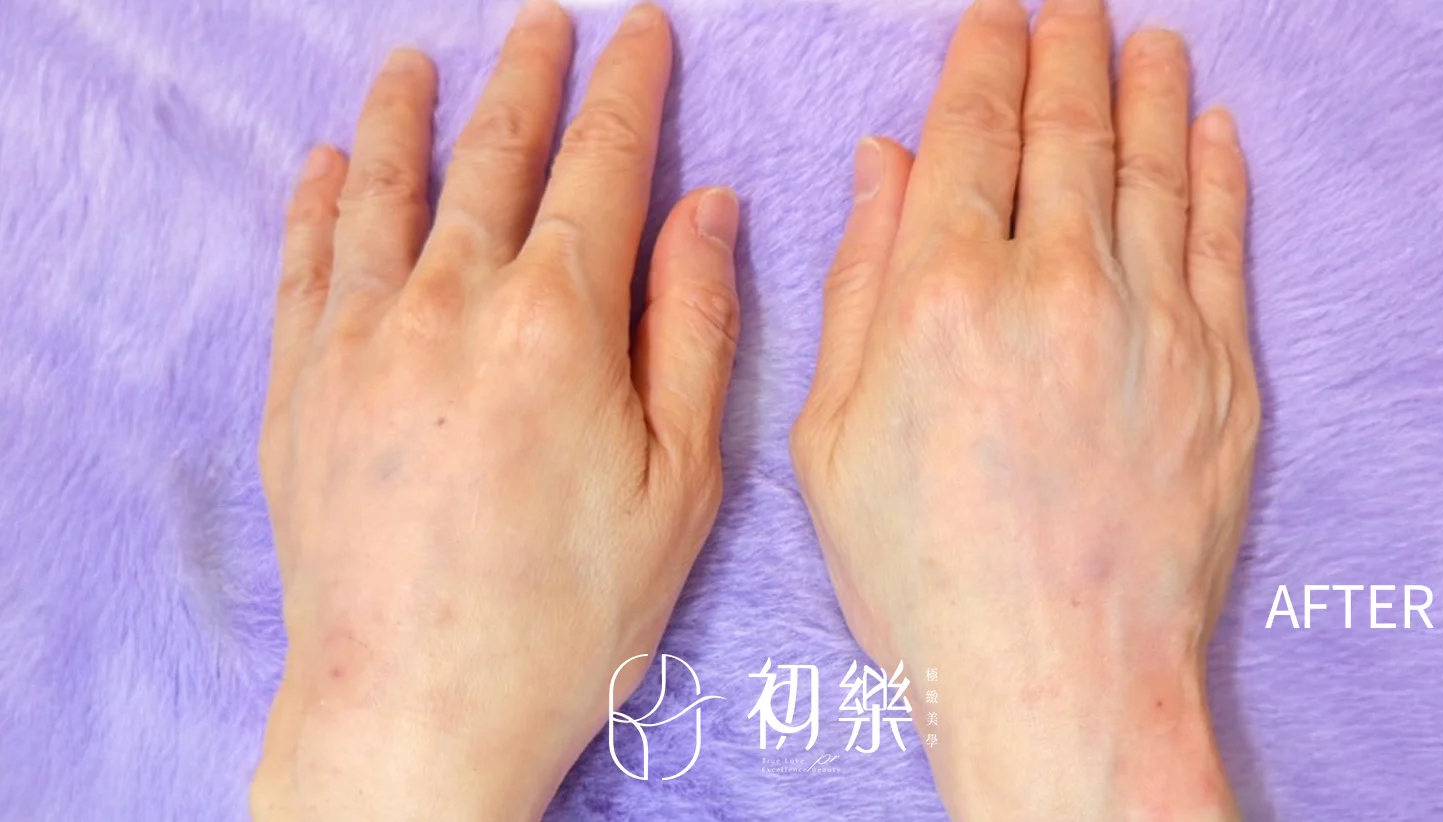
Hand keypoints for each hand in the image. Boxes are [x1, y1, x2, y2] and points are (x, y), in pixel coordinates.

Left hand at [251, 3, 740, 819]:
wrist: (419, 708)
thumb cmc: (570, 615)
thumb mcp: (681, 482)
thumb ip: (693, 328)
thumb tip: (706, 207)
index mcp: (560, 321)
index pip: (601, 165)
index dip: (628, 88)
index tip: (640, 33)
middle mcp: (452, 303)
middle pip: (494, 155)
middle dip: (527, 76)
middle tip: (544, 22)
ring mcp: (362, 340)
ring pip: (389, 191)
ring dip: (409, 115)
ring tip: (418, 61)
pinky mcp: (301, 387)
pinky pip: (306, 262)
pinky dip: (320, 202)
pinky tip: (331, 164)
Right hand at [791, 0, 1254, 817]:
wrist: (1057, 670)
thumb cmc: (924, 569)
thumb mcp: (833, 435)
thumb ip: (859, 283)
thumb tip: (885, 164)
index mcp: (942, 293)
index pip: (971, 135)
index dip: (981, 61)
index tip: (993, 17)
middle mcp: (1054, 282)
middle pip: (1066, 130)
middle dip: (1066, 51)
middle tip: (1070, 5)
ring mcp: (1151, 320)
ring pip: (1151, 166)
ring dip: (1147, 88)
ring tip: (1144, 37)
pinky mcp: (1221, 368)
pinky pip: (1219, 239)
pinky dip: (1216, 171)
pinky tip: (1211, 127)